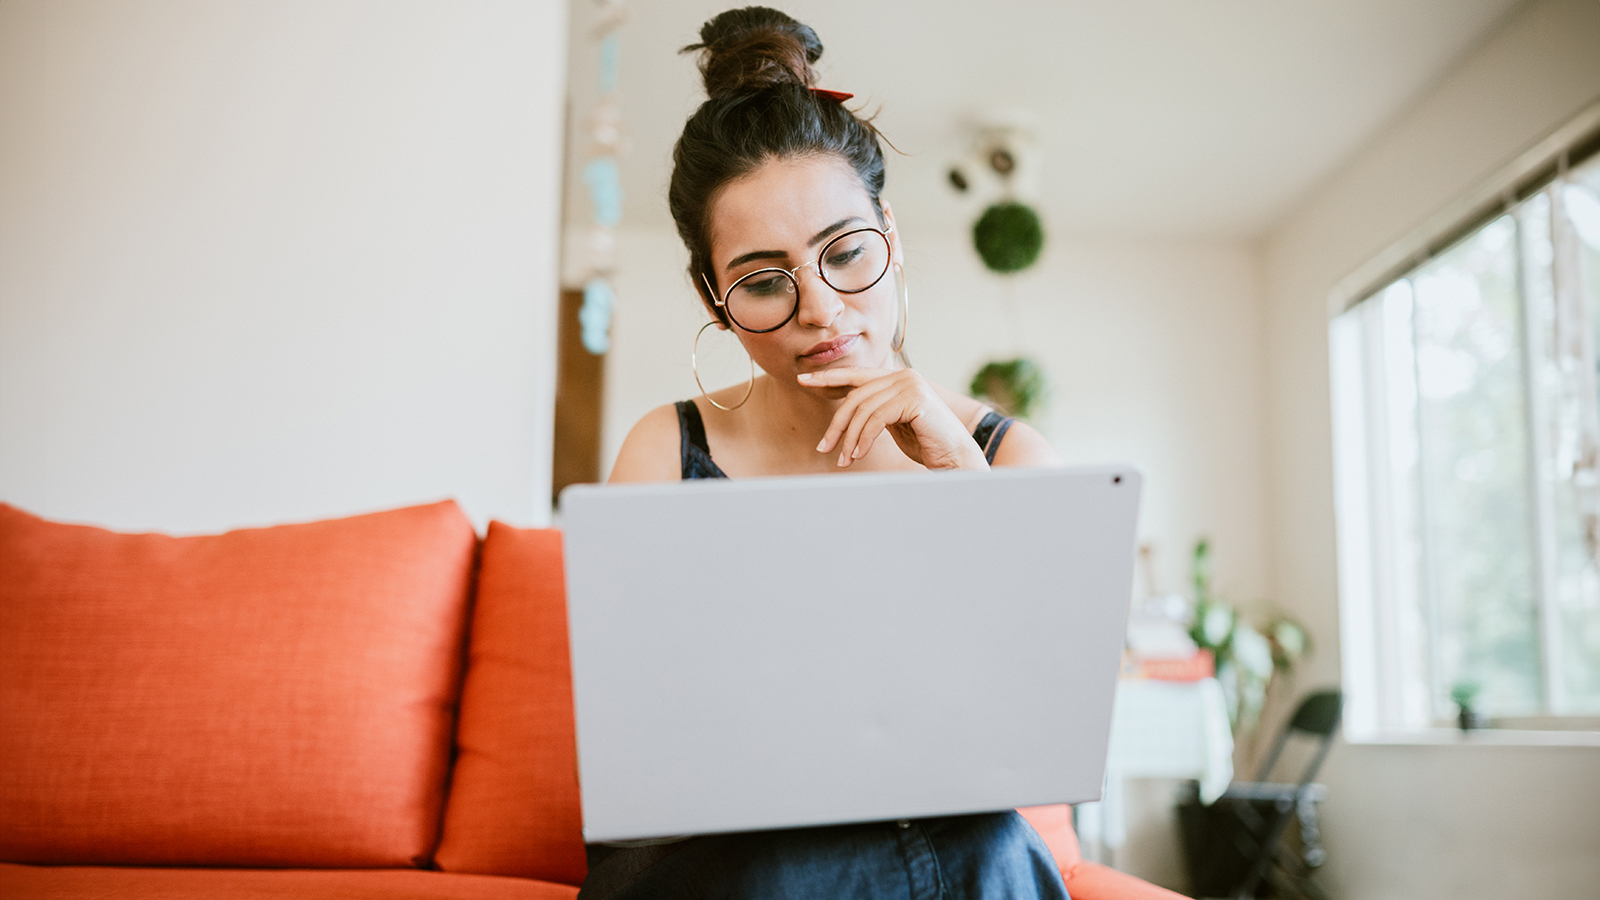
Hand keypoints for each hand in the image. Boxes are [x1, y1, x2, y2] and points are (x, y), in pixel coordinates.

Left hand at [798, 367, 987, 469]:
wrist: (956, 458)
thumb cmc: (925, 444)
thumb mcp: (893, 424)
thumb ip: (874, 411)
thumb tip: (846, 413)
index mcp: (897, 378)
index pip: (856, 376)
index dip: (829, 377)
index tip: (804, 381)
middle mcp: (904, 375)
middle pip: (855, 396)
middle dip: (837, 424)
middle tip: (824, 447)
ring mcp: (910, 384)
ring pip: (863, 410)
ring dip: (849, 438)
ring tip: (844, 460)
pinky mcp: (914, 398)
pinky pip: (876, 419)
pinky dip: (863, 438)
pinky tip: (858, 454)